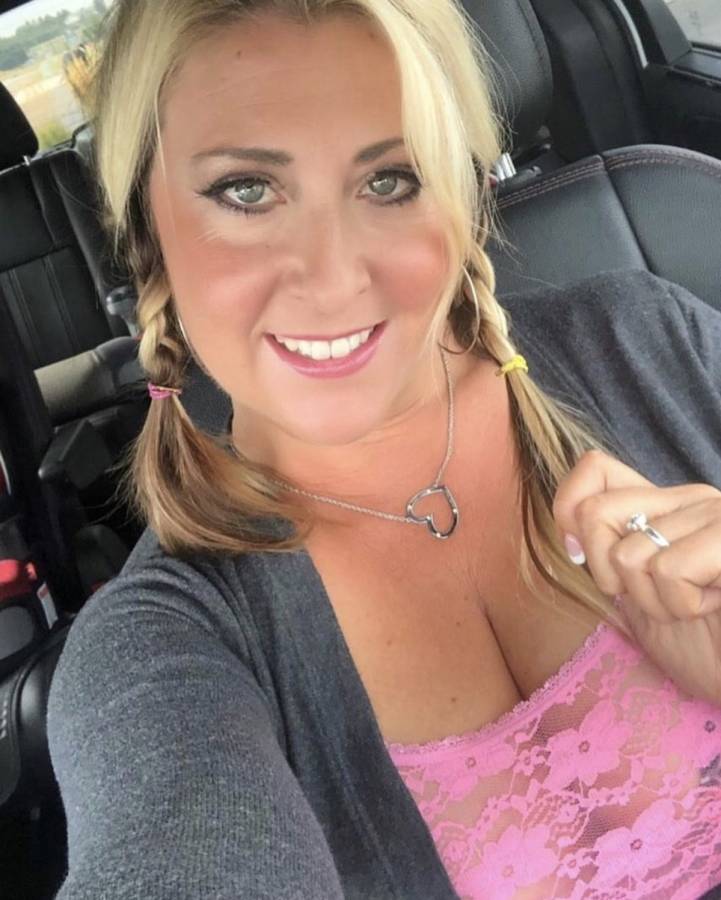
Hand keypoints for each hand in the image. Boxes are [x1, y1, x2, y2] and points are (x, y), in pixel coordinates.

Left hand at [553, 450, 720, 705]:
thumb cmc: (706, 651)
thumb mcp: (638, 597)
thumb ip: (609, 554)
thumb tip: (569, 527)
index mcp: (667, 506)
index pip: (594, 468)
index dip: (570, 510)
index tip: (582, 556)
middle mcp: (693, 499)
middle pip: (596, 512)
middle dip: (610, 574)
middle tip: (656, 599)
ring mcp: (718, 515)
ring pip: (629, 552)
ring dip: (654, 601)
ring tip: (695, 609)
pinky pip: (669, 569)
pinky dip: (681, 604)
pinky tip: (713, 606)